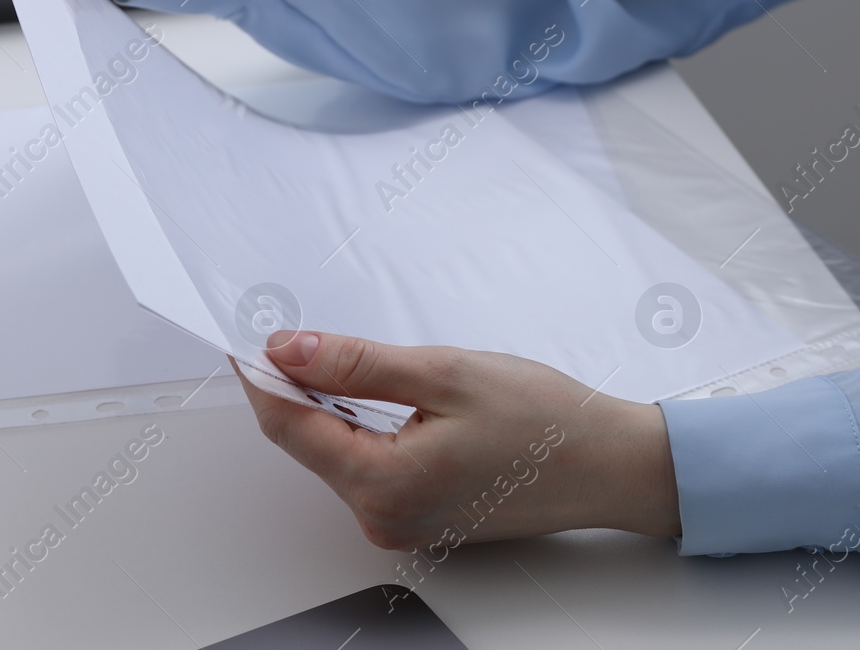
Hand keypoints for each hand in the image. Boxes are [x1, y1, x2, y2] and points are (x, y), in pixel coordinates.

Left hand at [236, 331, 680, 549]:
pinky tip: (388, 399)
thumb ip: (358, 364)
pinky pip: (369, 469)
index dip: (262, 376)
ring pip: (338, 455)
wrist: (610, 464)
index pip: (289, 427)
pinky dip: (364, 429)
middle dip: (297, 388)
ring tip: (353, 363)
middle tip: (297, 334)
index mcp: (383, 485)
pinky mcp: (420, 519)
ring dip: (333, 408)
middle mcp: (384, 517)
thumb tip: (291, 351)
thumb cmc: (546, 422)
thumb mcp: (444, 374)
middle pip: (308, 444)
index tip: (249, 337)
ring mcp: (402, 524)